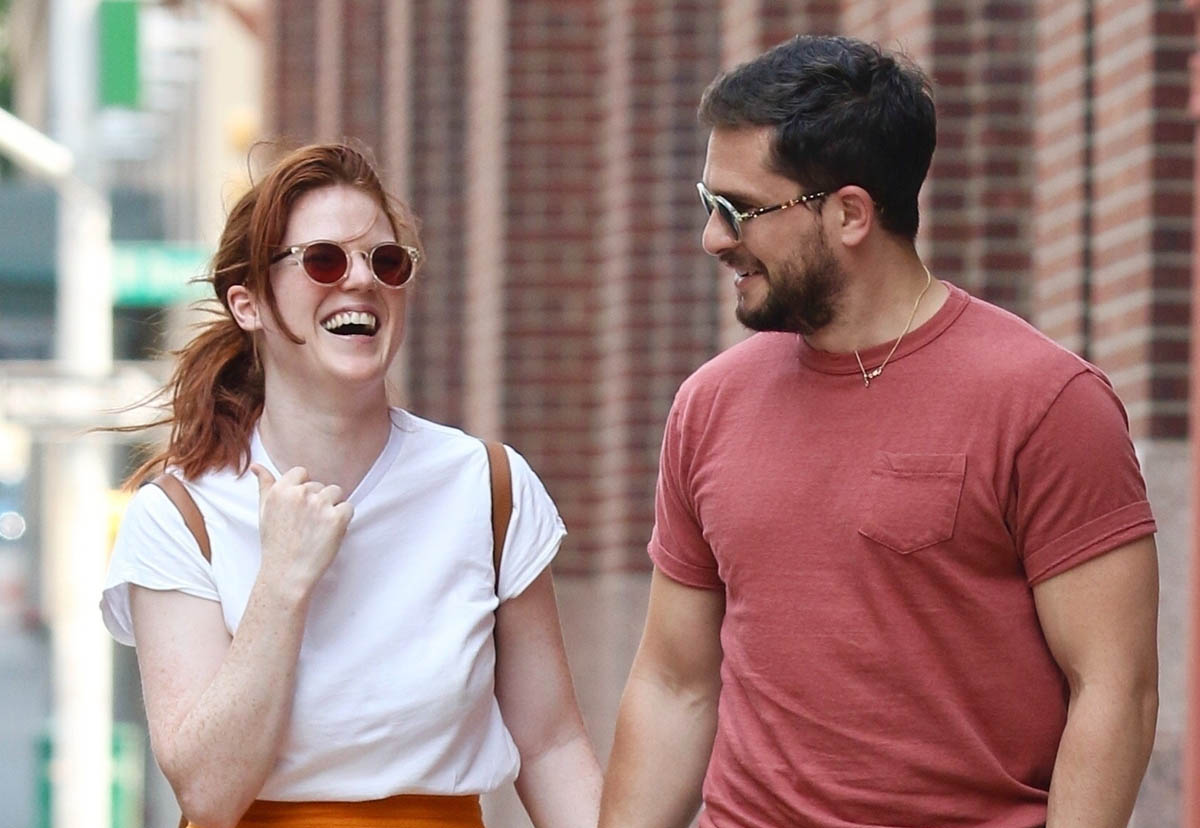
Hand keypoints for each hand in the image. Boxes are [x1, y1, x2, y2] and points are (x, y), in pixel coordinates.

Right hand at [250, 464, 353, 594]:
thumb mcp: (264, 512)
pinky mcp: (337, 518)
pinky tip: (329, 533)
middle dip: (318, 501)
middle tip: (307, 525)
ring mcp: (320, 505)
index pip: (301, 472)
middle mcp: (300, 494)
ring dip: (332, 507)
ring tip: (318, 528)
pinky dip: (344, 520)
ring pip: (336, 493)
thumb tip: (256, 466)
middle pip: (320, 485)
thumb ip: (264, 486)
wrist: (286, 574)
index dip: (304, 489)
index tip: (301, 507)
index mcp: (280, 490)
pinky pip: (348, 507)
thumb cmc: (276, 544)